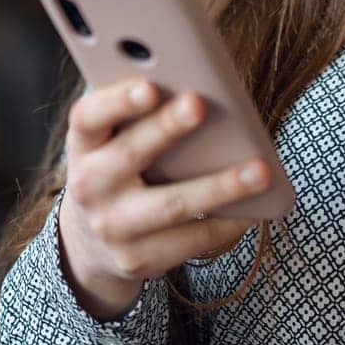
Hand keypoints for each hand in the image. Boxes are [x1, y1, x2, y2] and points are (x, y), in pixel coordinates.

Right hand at [57, 77, 271, 318]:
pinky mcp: (137, 259)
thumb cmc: (119, 168)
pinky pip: (192, 239)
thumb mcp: (112, 140)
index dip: (117, 101)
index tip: (150, 86)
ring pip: (172, 204)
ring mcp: (112, 227)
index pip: (89, 117)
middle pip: (130, 154)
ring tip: (261, 171)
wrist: (93, 243)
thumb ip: (139, 114)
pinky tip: (255, 208)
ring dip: (220, 186)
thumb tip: (201, 85)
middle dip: (166, 128)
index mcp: (83, 144)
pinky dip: (227, 222)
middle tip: (200, 105)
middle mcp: (89, 186)